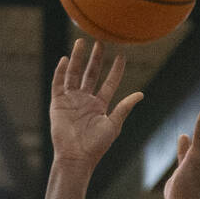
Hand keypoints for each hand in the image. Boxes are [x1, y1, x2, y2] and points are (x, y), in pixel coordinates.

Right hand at [50, 40, 142, 170]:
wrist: (76, 157)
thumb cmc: (96, 146)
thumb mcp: (113, 125)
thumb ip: (124, 108)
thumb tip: (141, 94)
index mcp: (100, 105)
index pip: (109, 83)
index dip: (115, 70)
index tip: (121, 55)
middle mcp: (85, 100)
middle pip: (91, 74)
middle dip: (96, 58)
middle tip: (101, 41)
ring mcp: (71, 100)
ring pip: (74, 74)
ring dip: (77, 59)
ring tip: (81, 42)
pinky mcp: (58, 103)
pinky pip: (58, 83)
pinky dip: (60, 71)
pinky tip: (64, 59)